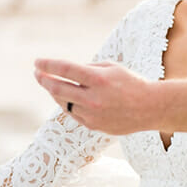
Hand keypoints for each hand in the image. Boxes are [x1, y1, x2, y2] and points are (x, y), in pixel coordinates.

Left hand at [34, 59, 156, 134]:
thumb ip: (88, 69)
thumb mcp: (112, 68)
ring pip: (63, 102)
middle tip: (37, 73)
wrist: (150, 108)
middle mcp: (93, 98)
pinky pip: (72, 113)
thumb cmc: (131, 83)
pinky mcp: (93, 125)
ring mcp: (92, 114)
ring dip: (54, 92)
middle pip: (58, 88)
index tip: (37, 61)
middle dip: (43, 79)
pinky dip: (67, 104)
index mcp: (99, 79)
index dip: (48, 64)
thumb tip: (65, 71)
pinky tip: (66, 97)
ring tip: (51, 83)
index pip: (66, 69)